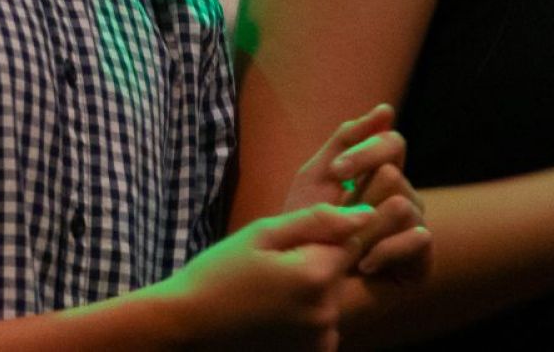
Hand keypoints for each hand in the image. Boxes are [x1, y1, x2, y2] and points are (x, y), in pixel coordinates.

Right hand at [158, 203, 368, 350]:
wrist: (188, 322)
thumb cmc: (220, 272)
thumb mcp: (263, 233)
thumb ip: (318, 221)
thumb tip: (365, 214)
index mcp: (316, 275)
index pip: (351, 241)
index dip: (321, 237)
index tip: (289, 244)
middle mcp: (327, 313)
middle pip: (339, 272)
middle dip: (315, 264)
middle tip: (270, 269)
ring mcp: (320, 339)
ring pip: (330, 298)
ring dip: (310, 293)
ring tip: (268, 294)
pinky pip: (322, 325)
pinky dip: (304, 318)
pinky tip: (272, 315)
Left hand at [285, 103, 429, 281]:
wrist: (300, 278)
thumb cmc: (307, 225)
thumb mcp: (318, 177)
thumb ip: (346, 139)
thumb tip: (387, 110)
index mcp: (382, 172)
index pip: (393, 143)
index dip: (365, 152)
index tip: (335, 171)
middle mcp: (405, 196)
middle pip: (394, 175)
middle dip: (358, 197)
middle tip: (337, 219)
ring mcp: (415, 228)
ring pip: (403, 205)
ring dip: (366, 228)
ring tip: (346, 246)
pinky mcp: (422, 261)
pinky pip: (418, 239)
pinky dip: (385, 251)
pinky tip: (364, 264)